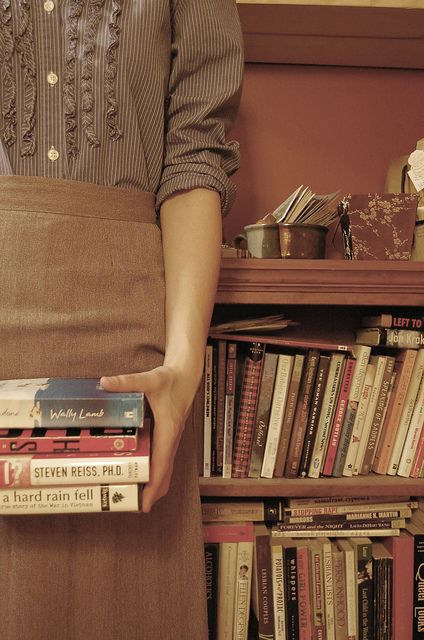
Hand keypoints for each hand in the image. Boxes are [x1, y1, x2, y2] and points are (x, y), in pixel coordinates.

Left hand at [100, 366, 195, 512]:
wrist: (187, 375)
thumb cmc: (172, 379)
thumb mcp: (150, 379)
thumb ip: (127, 382)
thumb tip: (105, 382)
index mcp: (168, 430)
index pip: (161, 464)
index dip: (154, 486)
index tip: (146, 504)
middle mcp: (171, 439)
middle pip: (165, 474)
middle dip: (153, 493)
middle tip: (134, 507)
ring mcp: (170, 439)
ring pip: (165, 469)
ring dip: (155, 485)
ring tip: (136, 498)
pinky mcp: (168, 436)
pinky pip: (163, 460)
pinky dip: (155, 473)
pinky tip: (141, 475)